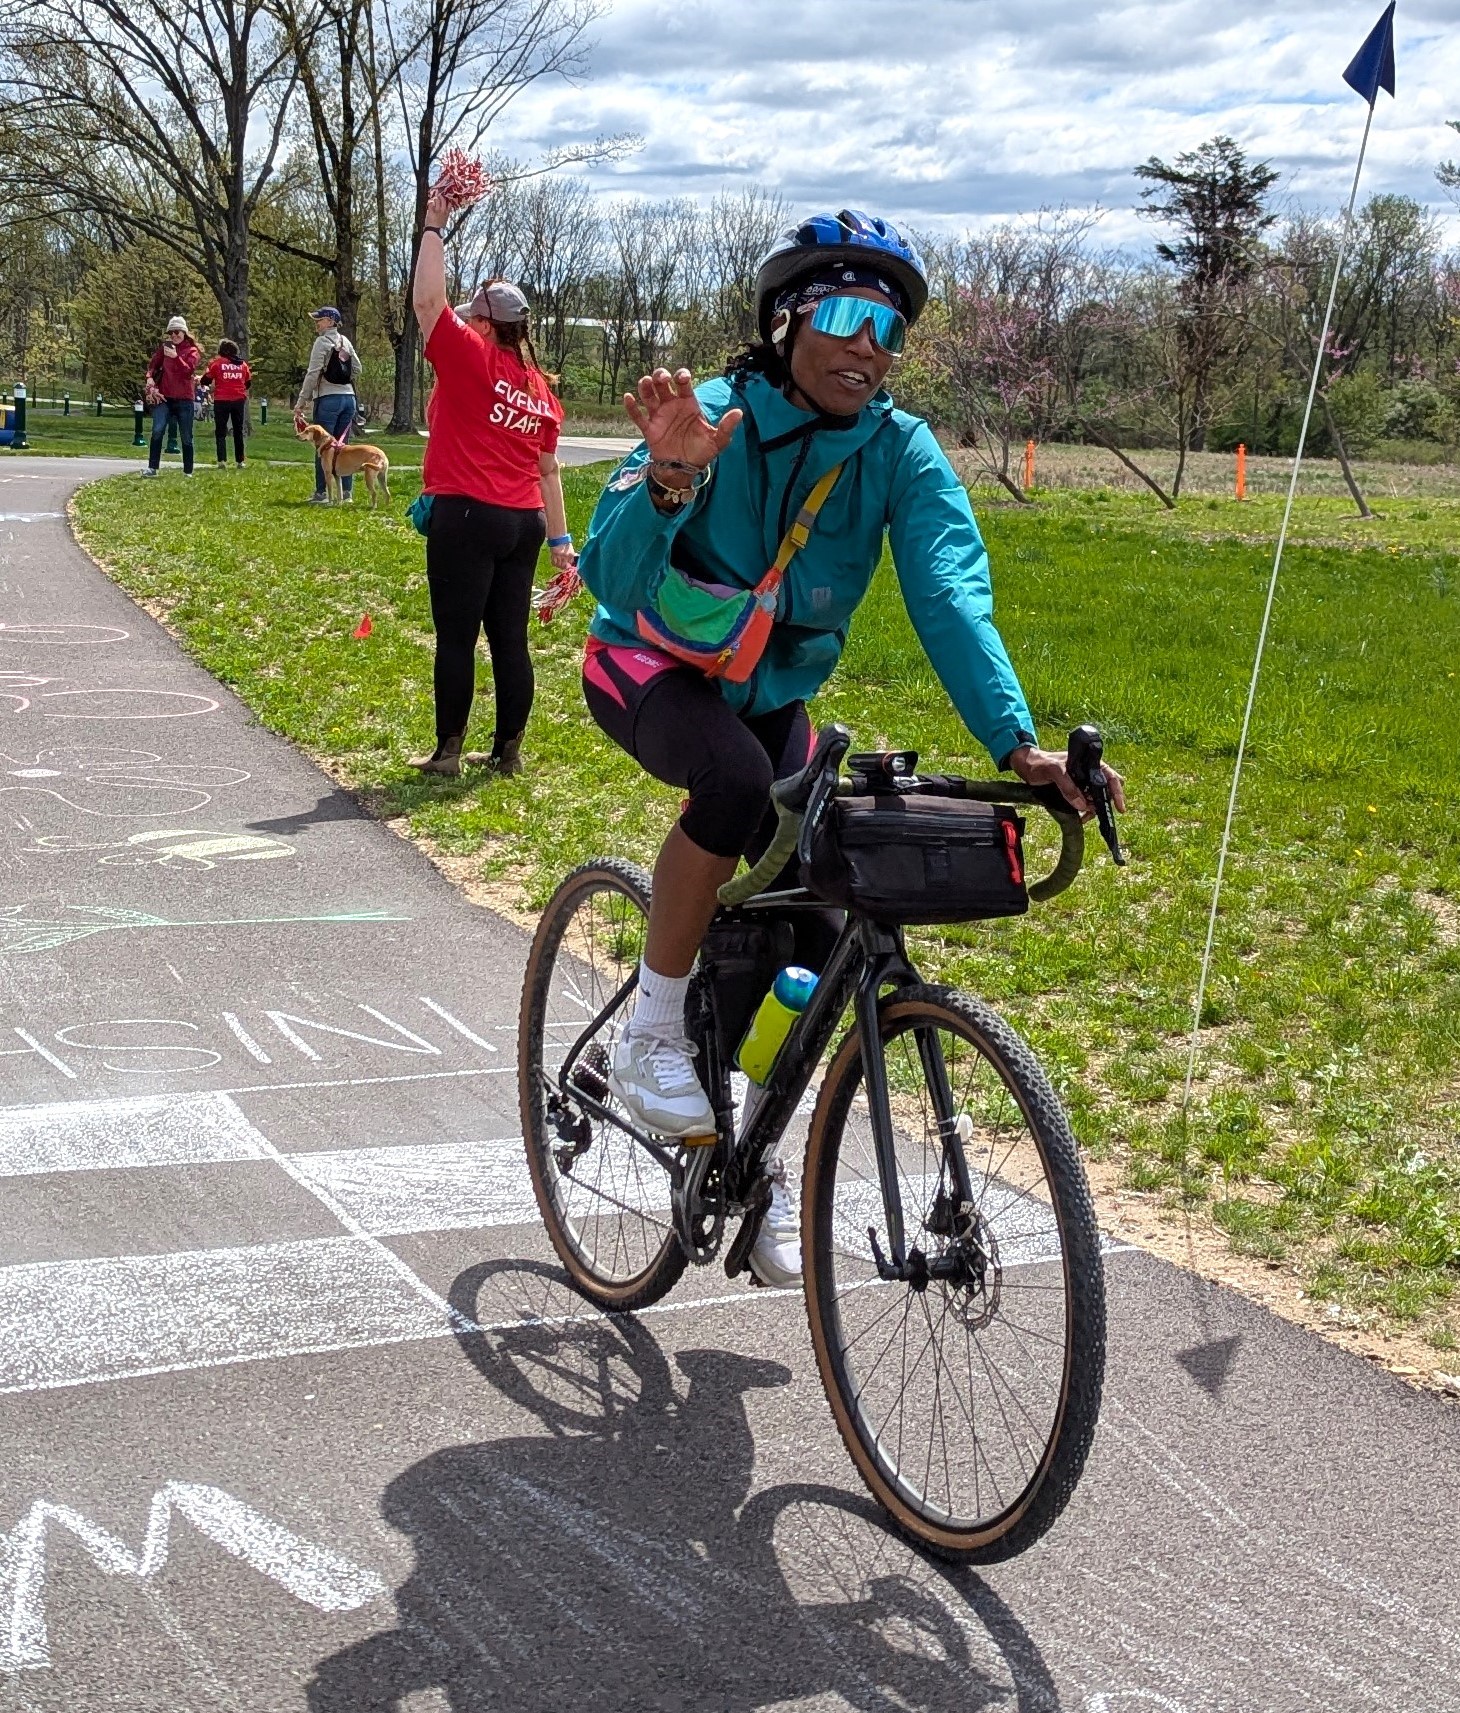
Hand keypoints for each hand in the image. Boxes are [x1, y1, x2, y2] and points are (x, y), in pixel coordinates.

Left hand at [424, 193, 450, 231]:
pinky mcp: (431, 211)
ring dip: (435, 199)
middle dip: (441, 197)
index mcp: (446, 214)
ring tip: (434, 200)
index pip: (449, 205)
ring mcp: (437, 211)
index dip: (448, 201)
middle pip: (443, 201)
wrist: (434, 231)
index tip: (446, 198)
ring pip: (437, 200)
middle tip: (439, 195)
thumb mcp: (444, 222)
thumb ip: (444, 216)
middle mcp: (442, 211)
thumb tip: (443, 212)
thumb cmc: (439, 229)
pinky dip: (430, 203)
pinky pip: (431, 204)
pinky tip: (430, 203)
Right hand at [549, 543, 576, 572]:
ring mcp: (559, 556)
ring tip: (558, 564)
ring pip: (559, 565)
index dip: (568, 565)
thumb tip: (571, 562)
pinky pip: (554, 562)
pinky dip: (554, 563)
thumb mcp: (570, 549)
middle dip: (563, 567)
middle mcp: (565, 556)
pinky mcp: (554, 555)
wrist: (559, 538)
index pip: (570, 563)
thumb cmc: (565, 543)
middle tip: (562, 566)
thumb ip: (571, 556)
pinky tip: (555, 562)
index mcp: (571, 554)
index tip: (567, 565)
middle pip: (564, 566)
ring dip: (558, 565)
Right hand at [623, 368, 741, 479]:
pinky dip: (631, 407)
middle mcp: (672, 406)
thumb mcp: (718, 440)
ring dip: (645, 387)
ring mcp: (659, 416)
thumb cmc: (701, 452)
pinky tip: (628, 398)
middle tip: (662, 378)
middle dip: (660, 376)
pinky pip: (637, 416)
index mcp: (688, 404)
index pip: (683, 383)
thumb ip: (726, 426)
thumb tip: (739, 412)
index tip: (681, 378)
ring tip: (645, 384)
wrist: (684, 470)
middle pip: (662, 384)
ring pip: (648, 396)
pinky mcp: (649, 429)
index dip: (681, 376)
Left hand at [1008, 745, 1126, 818]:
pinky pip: (1084, 804)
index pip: (1110, 776)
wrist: (1025, 766)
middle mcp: (1088, 774)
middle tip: (1097, 813)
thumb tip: (1082, 805)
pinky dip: (1084, 812)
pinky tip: (1079, 817)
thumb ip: (1068, 786)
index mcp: (1088, 763)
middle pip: (1106, 790)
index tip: (1120, 807)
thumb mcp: (1054, 771)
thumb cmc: (1040, 762)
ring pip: (1095, 800)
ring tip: (1083, 816)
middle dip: (1104, 803)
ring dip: (1093, 810)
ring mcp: (1081, 784)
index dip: (1117, 791)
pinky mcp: (1073, 793)